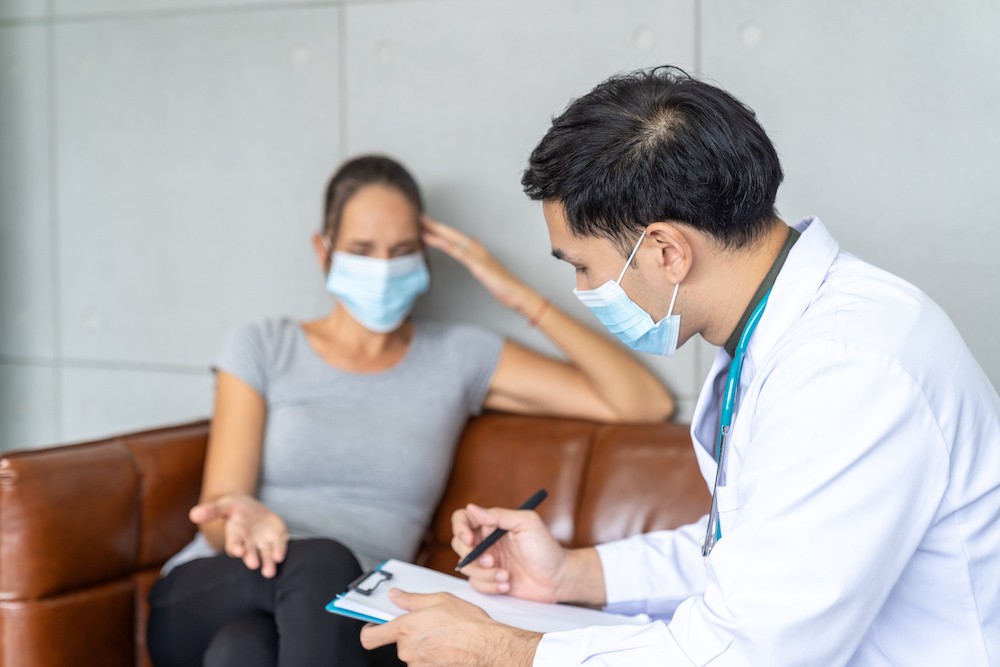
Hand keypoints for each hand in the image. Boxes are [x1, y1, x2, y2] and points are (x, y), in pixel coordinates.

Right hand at [189, 495, 288, 577]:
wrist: (252, 509)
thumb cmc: (235, 509)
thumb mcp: (224, 505)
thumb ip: (211, 510)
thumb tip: (193, 514)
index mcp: (235, 536)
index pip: (233, 544)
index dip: (235, 547)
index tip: (237, 551)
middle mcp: (249, 544)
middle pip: (250, 554)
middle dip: (251, 558)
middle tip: (253, 564)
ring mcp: (263, 543)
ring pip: (265, 556)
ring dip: (267, 564)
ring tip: (268, 572)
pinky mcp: (277, 539)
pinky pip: (279, 547)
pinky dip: (280, 551)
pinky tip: (280, 556)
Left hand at [360, 589, 539, 666]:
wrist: (485, 646)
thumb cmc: (466, 623)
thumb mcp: (439, 599)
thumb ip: (412, 599)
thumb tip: (396, 596)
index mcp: (405, 628)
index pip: (370, 636)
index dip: (369, 631)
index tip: (373, 626)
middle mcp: (407, 649)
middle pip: (397, 642)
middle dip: (409, 634)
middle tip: (428, 623)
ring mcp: (418, 663)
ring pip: (412, 653)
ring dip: (422, 644)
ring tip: (442, 634)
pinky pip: (424, 662)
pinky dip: (432, 655)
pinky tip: (446, 646)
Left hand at [421, 217, 541, 314]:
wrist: (517, 292)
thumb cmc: (504, 283)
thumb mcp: (488, 266)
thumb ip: (480, 254)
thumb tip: (475, 241)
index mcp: (477, 250)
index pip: (455, 236)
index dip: (441, 229)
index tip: (427, 224)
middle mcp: (476, 249)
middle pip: (452, 234)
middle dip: (435, 225)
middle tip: (420, 217)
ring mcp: (477, 256)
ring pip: (454, 240)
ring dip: (438, 231)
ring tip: (423, 225)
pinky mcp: (478, 265)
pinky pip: (460, 254)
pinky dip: (448, 246)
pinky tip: (439, 241)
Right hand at [451, 503, 567, 602]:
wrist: (558, 578)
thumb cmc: (545, 548)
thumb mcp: (526, 524)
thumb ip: (498, 516)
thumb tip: (471, 508)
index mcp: (492, 524)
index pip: (463, 519)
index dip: (460, 528)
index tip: (469, 540)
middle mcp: (486, 541)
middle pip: (459, 545)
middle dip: (472, 556)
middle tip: (491, 561)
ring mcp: (487, 561)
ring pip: (466, 567)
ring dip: (485, 574)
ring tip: (506, 576)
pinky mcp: (489, 580)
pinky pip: (476, 584)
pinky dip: (490, 586)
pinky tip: (507, 584)